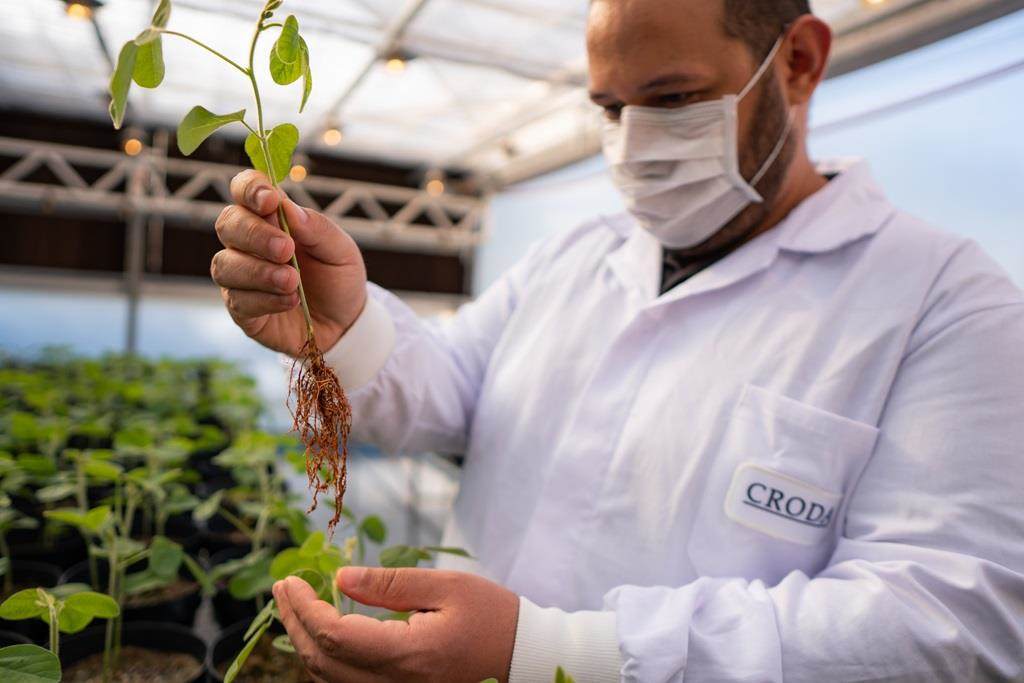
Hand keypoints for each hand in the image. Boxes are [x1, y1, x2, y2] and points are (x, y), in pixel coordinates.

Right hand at [212, 170, 367, 355]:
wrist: (345, 324)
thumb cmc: (338, 279)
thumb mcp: (341, 251)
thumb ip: (317, 228)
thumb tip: (288, 207)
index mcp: (272, 219)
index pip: (245, 190)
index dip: (250, 189)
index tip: (270, 200)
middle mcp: (248, 244)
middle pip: (227, 224)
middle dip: (255, 234)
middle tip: (286, 249)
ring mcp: (241, 277)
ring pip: (225, 265)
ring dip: (259, 272)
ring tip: (292, 281)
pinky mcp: (242, 310)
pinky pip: (237, 300)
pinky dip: (265, 299)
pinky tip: (290, 301)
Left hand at [273, 567, 519, 682]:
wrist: (523, 658)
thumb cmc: (492, 617)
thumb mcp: (447, 587)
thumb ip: (391, 584)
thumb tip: (342, 577)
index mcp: (409, 656)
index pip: (334, 637)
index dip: (305, 608)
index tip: (291, 580)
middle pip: (323, 664)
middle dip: (295, 624)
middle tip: (284, 589)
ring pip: (330, 681)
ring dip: (305, 644)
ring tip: (297, 608)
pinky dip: (326, 662)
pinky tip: (323, 635)